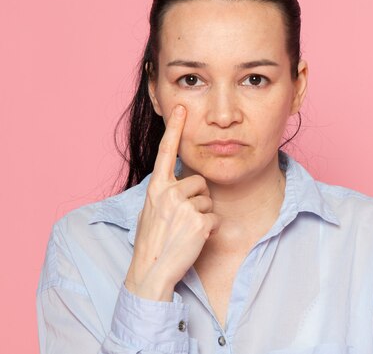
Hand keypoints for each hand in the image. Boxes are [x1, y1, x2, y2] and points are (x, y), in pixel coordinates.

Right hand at [124, 105, 218, 300]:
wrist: (151, 270)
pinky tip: (193, 240)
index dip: (174, 129)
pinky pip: (214, 218)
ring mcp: (183, 207)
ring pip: (208, 200)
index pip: (165, 152)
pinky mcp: (198, 222)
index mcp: (156, 187)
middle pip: (199, 182)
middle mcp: (168, 193)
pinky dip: (208, 230)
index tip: (180, 108)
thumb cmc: (152, 241)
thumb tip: (185, 181)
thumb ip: (166, 192)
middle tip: (181, 220)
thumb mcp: (152, 210)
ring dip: (202, 216)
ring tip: (185, 231)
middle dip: (197, 199)